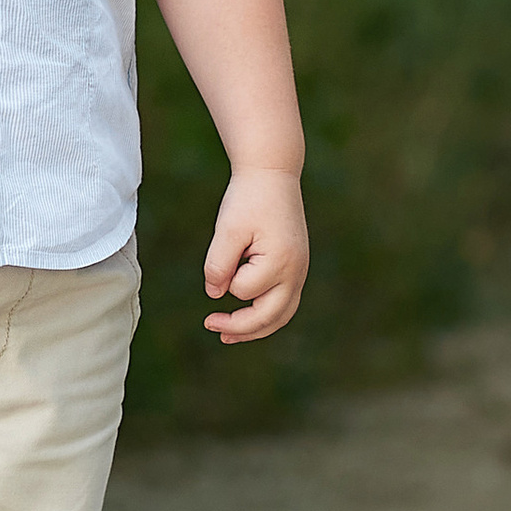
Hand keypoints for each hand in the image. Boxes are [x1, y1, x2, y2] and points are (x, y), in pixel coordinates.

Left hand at [203, 165, 308, 343]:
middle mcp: (297, 272)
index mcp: (281, 261)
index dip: (225, 278)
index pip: (244, 290)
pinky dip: (266, 315)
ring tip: (227, 337)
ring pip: (281, 316)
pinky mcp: (297, 267)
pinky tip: (247, 320)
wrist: (272, 174)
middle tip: (210, 326)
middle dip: (239, 327)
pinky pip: (285, 303)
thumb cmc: (249, 199)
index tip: (220, 257)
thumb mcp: (227, 229)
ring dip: (255, 329)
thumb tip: (214, 295)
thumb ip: (219, 264)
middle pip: (269, 317)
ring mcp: (300, 271)